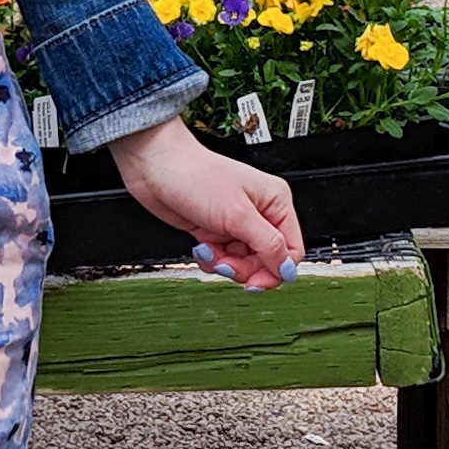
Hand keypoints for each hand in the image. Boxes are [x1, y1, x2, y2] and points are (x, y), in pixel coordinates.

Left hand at [109, 116, 303, 290]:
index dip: (276, 270)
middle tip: (226, 264)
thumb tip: (288, 269)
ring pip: (242, 263)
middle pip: (266, 261)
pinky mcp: (214, 231)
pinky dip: (211, 259)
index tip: (257, 281)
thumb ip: (267, 244)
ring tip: (210, 250)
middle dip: (244, 268)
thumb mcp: (238, 215)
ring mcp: (235, 223)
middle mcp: (259, 214)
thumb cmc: (195, 176)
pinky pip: (222, 259)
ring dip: (224, 264)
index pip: (291, 250)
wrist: (156, 166)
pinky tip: (201, 247)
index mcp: (275, 203)